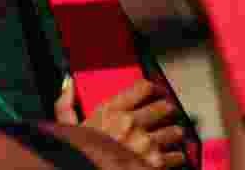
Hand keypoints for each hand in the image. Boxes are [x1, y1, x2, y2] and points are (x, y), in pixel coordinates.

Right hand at [55, 76, 186, 168]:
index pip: (143, 87)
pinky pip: (177, 155)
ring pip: (175, 131)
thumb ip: (66, 104)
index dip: (152, 89)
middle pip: (164, 107)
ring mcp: (146, 144)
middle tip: (167, 114)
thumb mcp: (68, 128)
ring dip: (173, 134)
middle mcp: (131, 123)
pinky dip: (175, 156)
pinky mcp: (156, 164)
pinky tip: (169, 156)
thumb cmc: (79, 155)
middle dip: (167, 110)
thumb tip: (67, 83)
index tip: (155, 92)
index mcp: (111, 111)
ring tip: (170, 136)